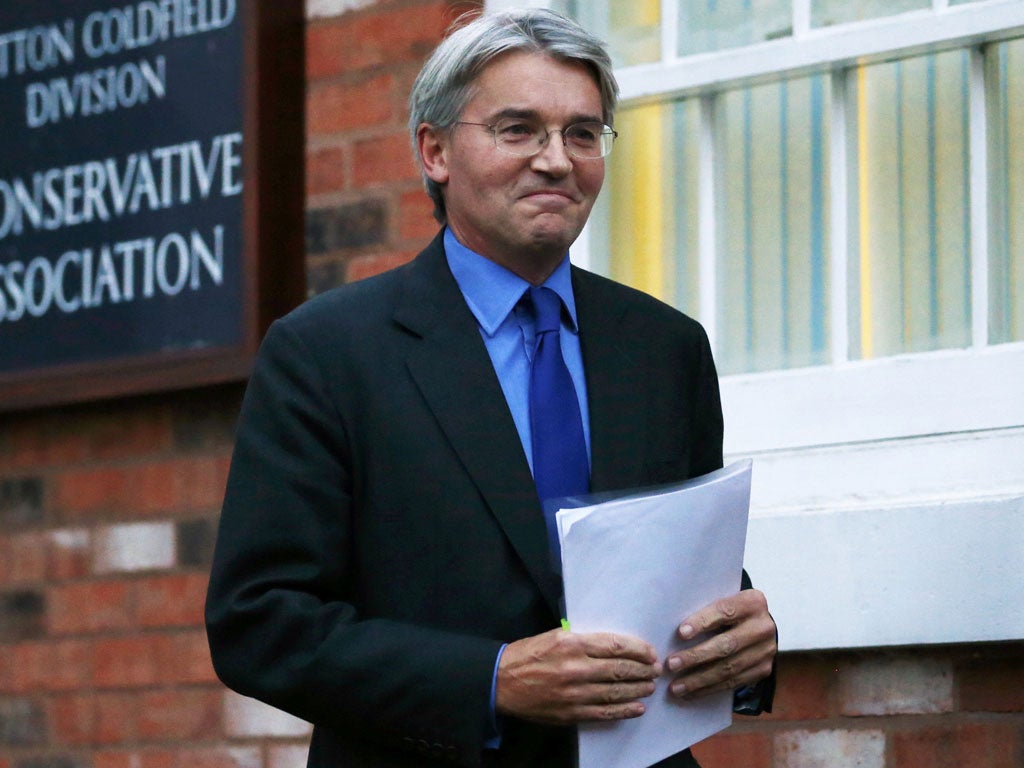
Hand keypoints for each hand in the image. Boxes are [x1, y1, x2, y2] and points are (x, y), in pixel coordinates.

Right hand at [495, 628, 662, 725]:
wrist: (501, 682)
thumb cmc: (528, 654)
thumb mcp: (555, 635)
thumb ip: (583, 639)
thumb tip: (614, 644)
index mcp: (572, 643)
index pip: (615, 645)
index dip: (638, 649)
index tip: (650, 652)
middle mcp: (576, 668)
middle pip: (620, 669)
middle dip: (643, 669)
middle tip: (655, 669)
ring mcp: (574, 693)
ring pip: (616, 692)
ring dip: (637, 689)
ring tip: (649, 686)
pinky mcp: (571, 713)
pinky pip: (604, 713)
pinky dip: (624, 711)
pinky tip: (637, 707)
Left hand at [665, 589, 775, 699]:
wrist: (759, 626)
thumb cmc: (729, 612)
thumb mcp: (722, 600)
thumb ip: (705, 610)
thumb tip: (670, 627)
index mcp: (752, 602)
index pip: (724, 612)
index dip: (702, 622)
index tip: (681, 633)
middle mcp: (763, 627)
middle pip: (727, 645)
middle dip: (696, 656)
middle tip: (671, 664)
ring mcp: (765, 651)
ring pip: (729, 668)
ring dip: (699, 679)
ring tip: (676, 686)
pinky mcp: (763, 670)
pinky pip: (734, 683)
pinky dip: (710, 689)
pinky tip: (691, 692)